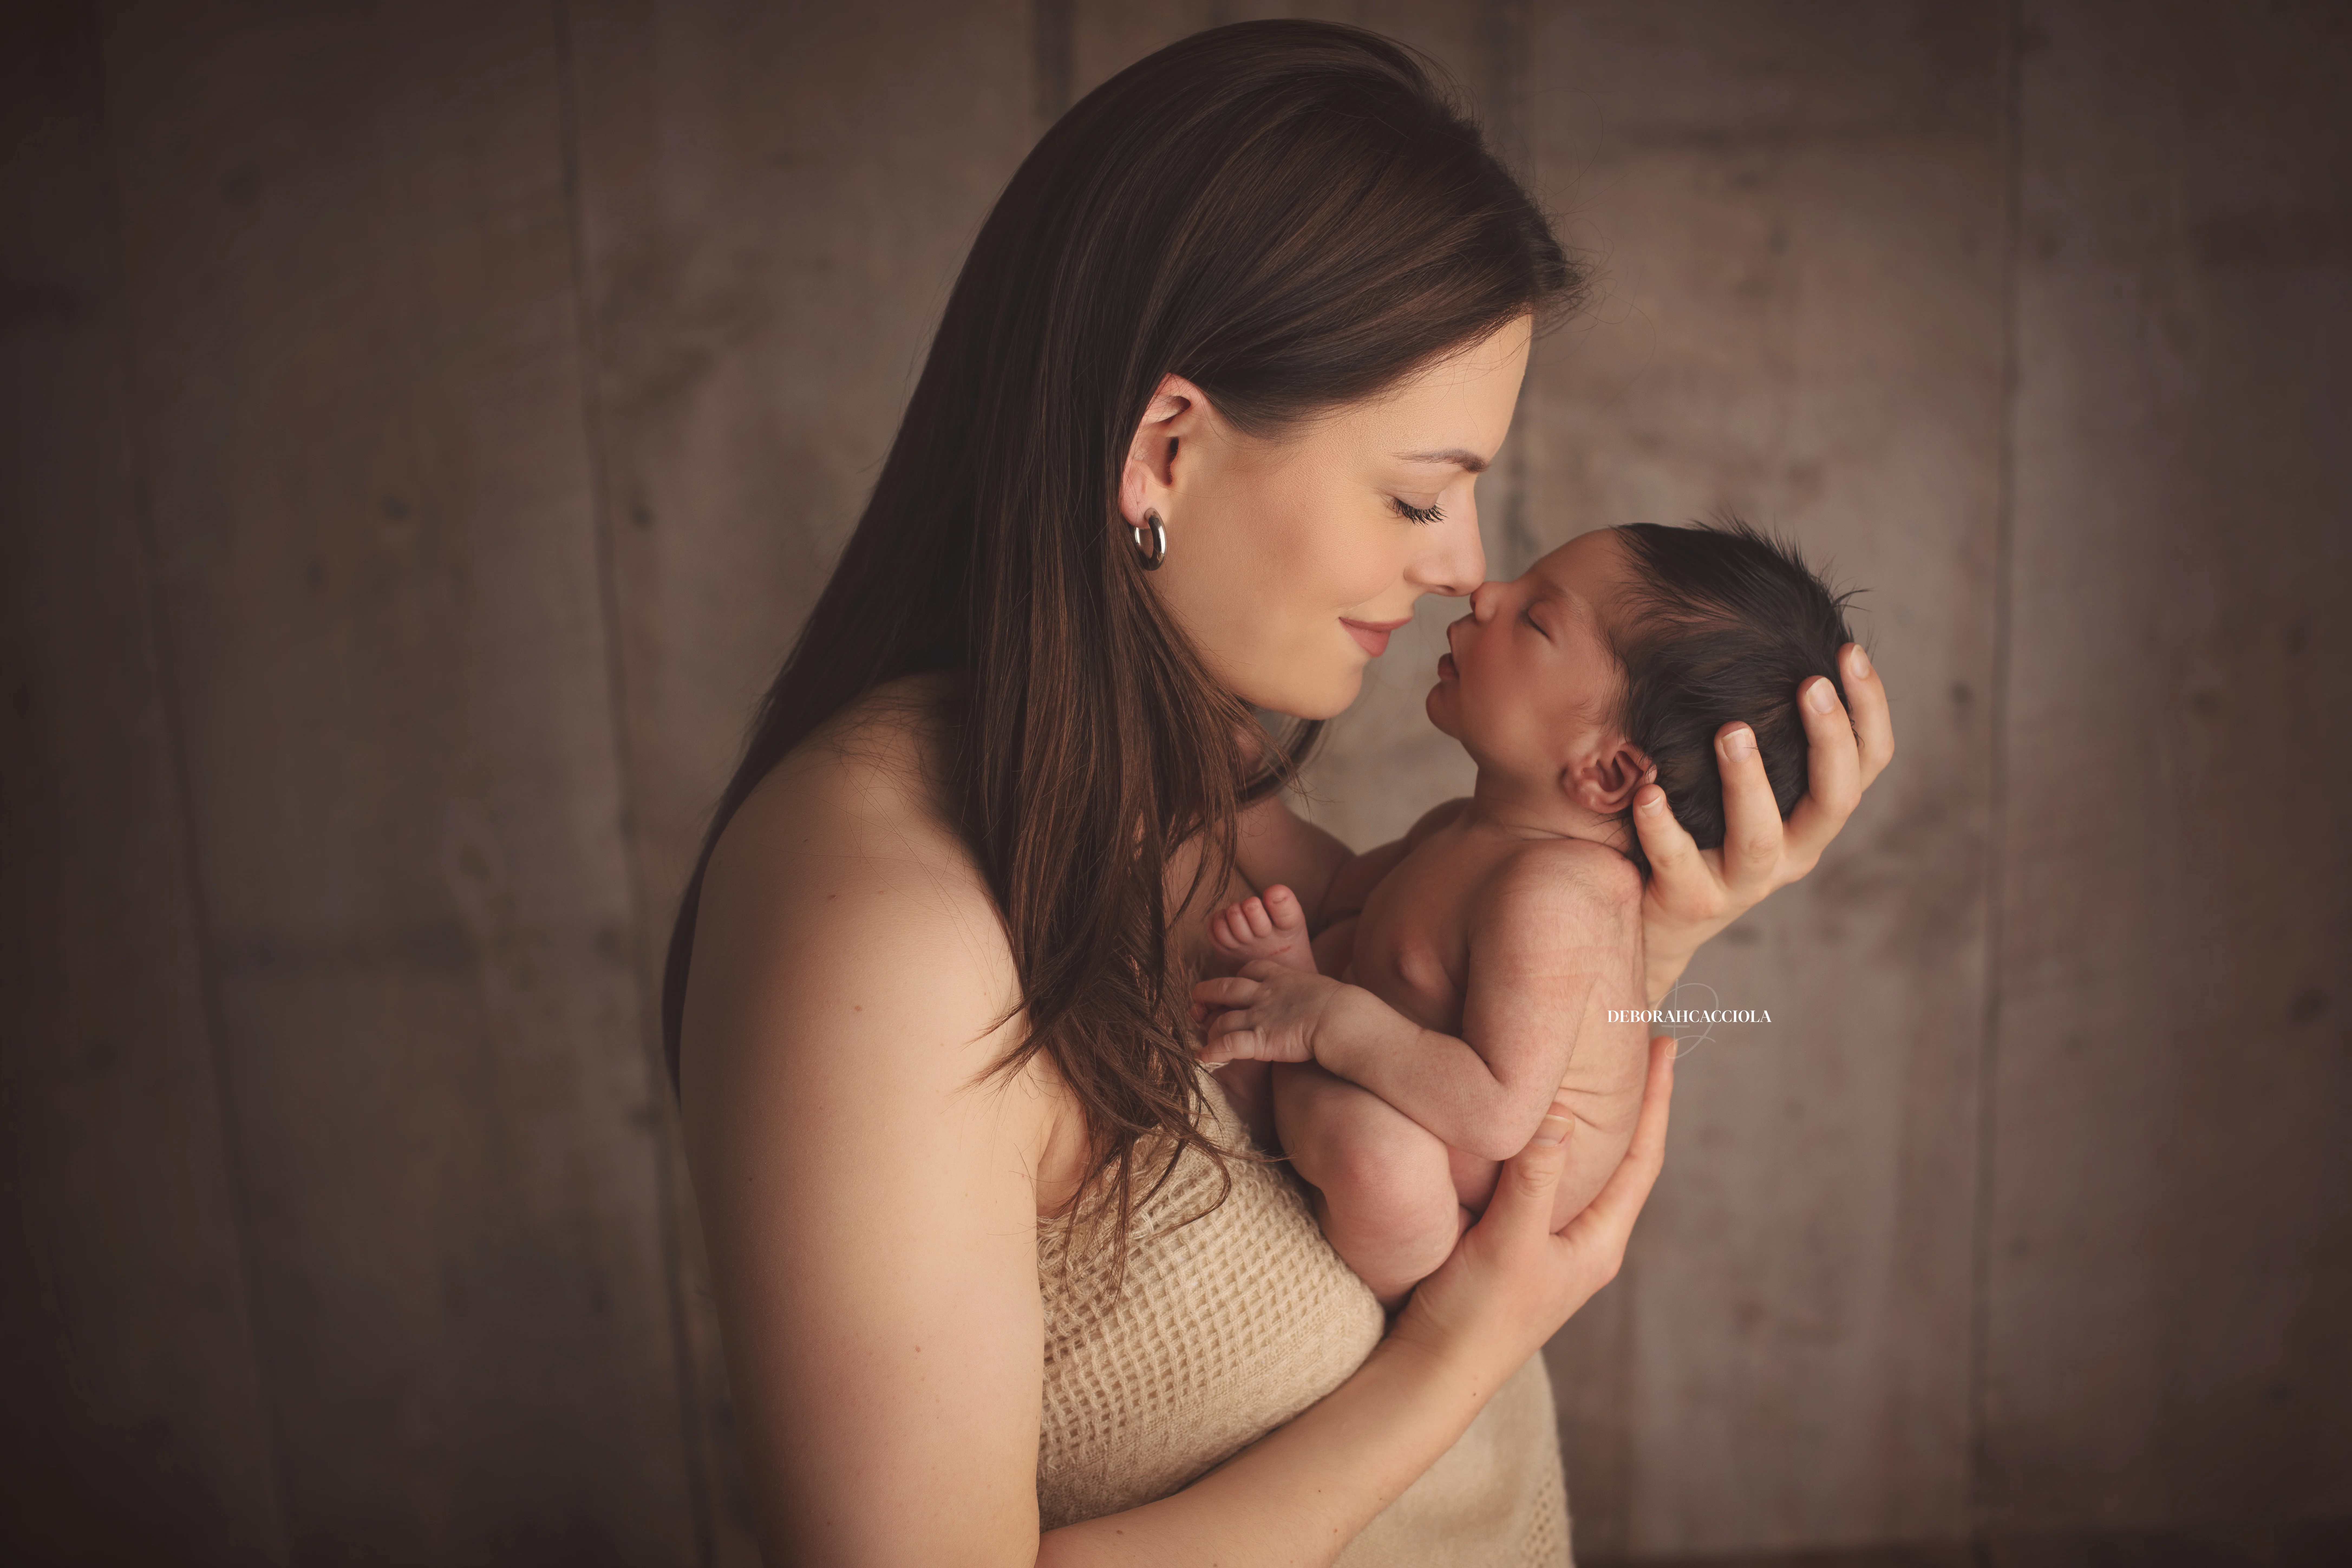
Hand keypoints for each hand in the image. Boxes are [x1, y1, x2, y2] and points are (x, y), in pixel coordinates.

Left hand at [1191, 962, 1346, 1063]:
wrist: (1343, 1018)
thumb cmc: (1345, 1007)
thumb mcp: (1324, 989)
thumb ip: (1312, 994)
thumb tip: (1322, 1002)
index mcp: (1283, 978)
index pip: (1253, 969)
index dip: (1240, 975)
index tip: (1235, 980)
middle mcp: (1265, 994)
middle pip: (1227, 988)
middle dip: (1208, 991)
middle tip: (1197, 996)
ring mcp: (1260, 1016)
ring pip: (1223, 1019)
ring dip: (1209, 1028)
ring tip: (1203, 1037)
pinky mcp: (1260, 1040)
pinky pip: (1228, 1044)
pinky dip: (1212, 1051)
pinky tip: (1203, 1057)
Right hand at [1390, 1036, 1675, 1381]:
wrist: (1430, 1374)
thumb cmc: (1476, 1319)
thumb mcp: (1508, 1245)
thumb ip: (1533, 1179)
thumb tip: (1559, 1111)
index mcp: (1598, 1243)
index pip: (1644, 1158)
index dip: (1659, 1101)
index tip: (1669, 1047)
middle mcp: (1581, 1240)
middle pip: (1618, 1157)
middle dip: (1629, 1101)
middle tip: (1634, 1044)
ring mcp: (1546, 1243)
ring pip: (1577, 1166)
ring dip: (1586, 1119)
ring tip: (1586, 1068)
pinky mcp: (1509, 1242)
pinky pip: (1539, 1177)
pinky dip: (1542, 1141)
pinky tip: (1527, 1120)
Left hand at [1634, 643, 1894, 1001]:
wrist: (1653, 918)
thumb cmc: (1704, 829)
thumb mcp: (1745, 784)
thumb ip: (1761, 733)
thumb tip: (1768, 644)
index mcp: (1815, 817)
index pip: (1867, 763)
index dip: (1869, 710)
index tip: (1848, 652)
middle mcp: (1793, 852)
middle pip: (1834, 800)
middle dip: (1828, 741)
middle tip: (1809, 683)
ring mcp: (1744, 883)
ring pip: (1760, 836)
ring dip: (1748, 780)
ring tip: (1731, 729)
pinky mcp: (1692, 902)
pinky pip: (1679, 862)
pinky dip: (1665, 826)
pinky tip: (1650, 789)